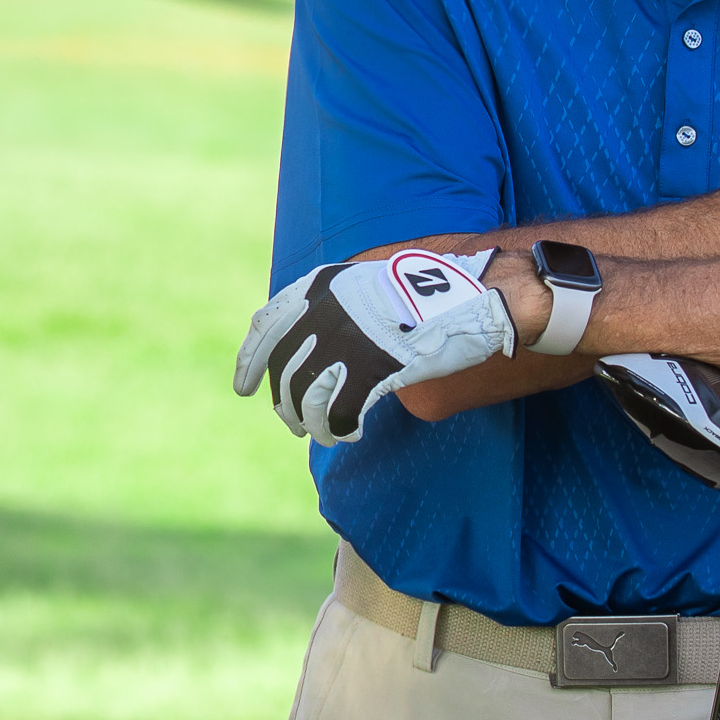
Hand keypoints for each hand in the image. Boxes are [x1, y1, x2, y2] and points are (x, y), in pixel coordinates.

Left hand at [232, 249, 515, 443]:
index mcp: (321, 285)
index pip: (266, 326)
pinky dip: (340, 428)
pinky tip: (350, 432)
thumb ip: (334, 308)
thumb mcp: (368, 286)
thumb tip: (306, 349)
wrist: (476, 294)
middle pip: (285, 369)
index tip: (243, 388)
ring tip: (323, 433)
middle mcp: (326, 310)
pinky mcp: (374, 369)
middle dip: (284, 403)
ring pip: (307, 397)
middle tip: (293, 425)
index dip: (250, 361)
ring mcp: (348, 340)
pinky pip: (341, 412)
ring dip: (310, 423)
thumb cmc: (429, 294)